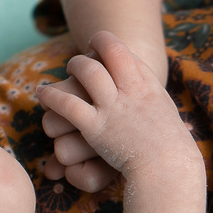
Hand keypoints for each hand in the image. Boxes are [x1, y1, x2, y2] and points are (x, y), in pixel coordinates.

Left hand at [36, 31, 196, 180]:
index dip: (107, 44)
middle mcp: (130, 90)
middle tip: (79, 62)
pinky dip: (51, 97)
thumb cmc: (170, 145)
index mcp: (148, 84)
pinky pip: (67, 104)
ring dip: (72, 68)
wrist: (169, 168)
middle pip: (104, 54)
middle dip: (88, 54)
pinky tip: (42, 94)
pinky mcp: (95, 128)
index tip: (98, 45)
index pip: (122, 51)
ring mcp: (112, 107)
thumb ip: (150, 95)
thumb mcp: (164, 109)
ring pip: (85, 71)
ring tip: (65, 73)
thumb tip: (141, 86)